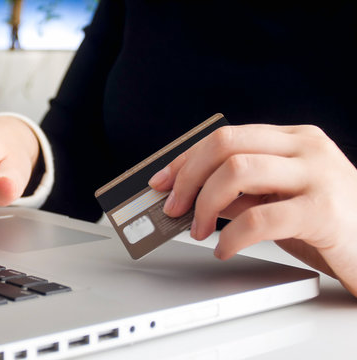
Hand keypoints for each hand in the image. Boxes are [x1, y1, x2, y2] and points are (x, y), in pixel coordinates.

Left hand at [148, 124, 356, 296]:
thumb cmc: (327, 222)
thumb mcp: (278, 198)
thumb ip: (240, 191)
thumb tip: (187, 195)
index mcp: (293, 139)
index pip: (225, 137)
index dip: (185, 159)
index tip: (161, 181)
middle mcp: (306, 148)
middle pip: (226, 144)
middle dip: (188, 177)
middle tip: (173, 208)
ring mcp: (318, 175)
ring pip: (237, 172)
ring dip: (204, 204)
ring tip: (198, 230)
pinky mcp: (323, 211)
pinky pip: (259, 219)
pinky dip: (230, 237)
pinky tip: (224, 248)